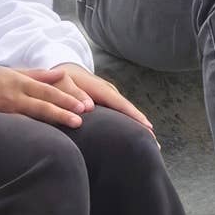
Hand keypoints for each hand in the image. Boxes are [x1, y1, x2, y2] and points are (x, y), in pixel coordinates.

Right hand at [0, 66, 85, 127]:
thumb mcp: (15, 72)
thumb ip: (39, 75)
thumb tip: (62, 74)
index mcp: (20, 82)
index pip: (47, 91)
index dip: (65, 98)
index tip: (82, 106)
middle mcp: (14, 97)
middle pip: (42, 105)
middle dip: (62, 112)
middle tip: (80, 120)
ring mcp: (6, 111)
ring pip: (32, 118)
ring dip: (53, 122)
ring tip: (71, 126)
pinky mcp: (0, 122)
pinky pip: (20, 126)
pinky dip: (34, 131)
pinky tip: (47, 138)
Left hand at [36, 63, 154, 135]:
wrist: (61, 69)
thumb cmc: (58, 79)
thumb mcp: (61, 83)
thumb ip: (72, 93)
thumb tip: (88, 108)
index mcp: (100, 88)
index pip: (120, 104)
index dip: (134, 117)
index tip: (148, 129)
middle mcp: (108, 91)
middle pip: (129, 110)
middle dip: (142, 125)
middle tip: (156, 145)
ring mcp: (109, 96)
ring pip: (126, 112)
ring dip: (138, 126)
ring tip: (150, 145)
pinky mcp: (107, 101)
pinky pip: (121, 113)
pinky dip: (129, 124)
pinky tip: (134, 136)